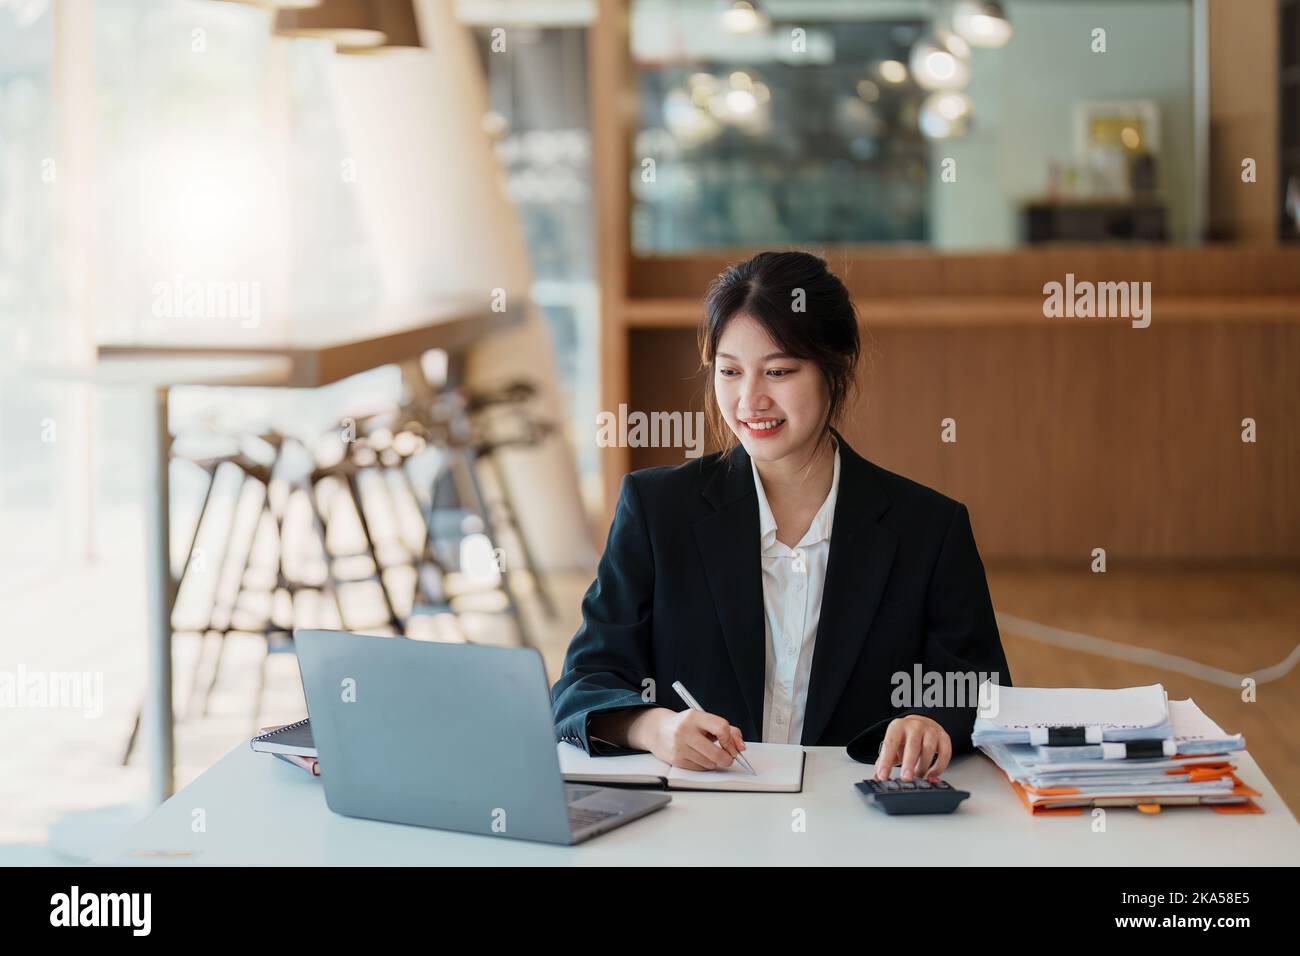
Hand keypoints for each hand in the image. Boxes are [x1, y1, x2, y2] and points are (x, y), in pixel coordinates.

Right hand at [631, 707, 745, 770]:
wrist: (658, 730)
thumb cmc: (685, 724)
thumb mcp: (704, 720)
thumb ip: (727, 730)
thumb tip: (741, 746)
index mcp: (695, 716)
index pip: (722, 728)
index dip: (731, 740)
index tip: (732, 745)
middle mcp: (686, 731)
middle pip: (717, 752)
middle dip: (727, 758)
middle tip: (729, 757)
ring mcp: (680, 746)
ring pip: (710, 763)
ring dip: (714, 761)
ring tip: (708, 753)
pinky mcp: (676, 760)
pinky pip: (700, 768)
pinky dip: (704, 765)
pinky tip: (698, 756)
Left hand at [873, 715, 951, 781]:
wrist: (922, 723)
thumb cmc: (905, 737)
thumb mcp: (892, 745)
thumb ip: (884, 761)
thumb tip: (875, 778)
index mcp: (897, 727)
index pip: (890, 744)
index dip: (886, 761)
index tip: (883, 776)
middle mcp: (914, 726)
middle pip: (912, 745)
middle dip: (909, 763)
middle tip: (906, 779)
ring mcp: (930, 730)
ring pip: (929, 749)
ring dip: (923, 766)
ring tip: (918, 777)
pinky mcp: (944, 737)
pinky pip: (944, 754)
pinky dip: (939, 767)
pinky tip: (931, 775)